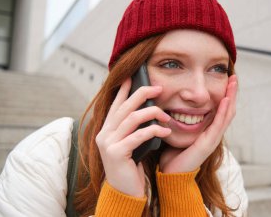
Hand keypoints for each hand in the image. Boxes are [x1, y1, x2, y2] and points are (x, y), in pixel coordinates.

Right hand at [95, 78, 170, 196]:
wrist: (124, 192)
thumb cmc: (130, 167)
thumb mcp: (131, 144)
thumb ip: (133, 129)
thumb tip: (148, 110)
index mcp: (107, 130)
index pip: (115, 105)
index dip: (123, 90)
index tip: (132, 77)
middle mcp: (104, 134)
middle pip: (124, 107)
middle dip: (142, 94)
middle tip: (159, 88)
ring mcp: (108, 143)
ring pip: (131, 118)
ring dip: (152, 113)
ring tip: (166, 115)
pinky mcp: (116, 153)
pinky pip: (138, 136)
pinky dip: (153, 130)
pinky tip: (165, 130)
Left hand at [159, 75, 237, 172]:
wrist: (170, 172)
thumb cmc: (172, 152)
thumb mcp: (178, 130)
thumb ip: (180, 118)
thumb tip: (173, 102)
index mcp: (207, 130)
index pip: (220, 109)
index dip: (225, 94)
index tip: (227, 79)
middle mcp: (213, 133)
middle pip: (227, 110)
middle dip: (232, 93)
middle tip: (234, 77)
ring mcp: (213, 139)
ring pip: (227, 115)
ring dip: (231, 98)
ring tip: (233, 83)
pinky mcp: (208, 144)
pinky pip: (218, 125)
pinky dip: (223, 112)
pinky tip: (225, 100)